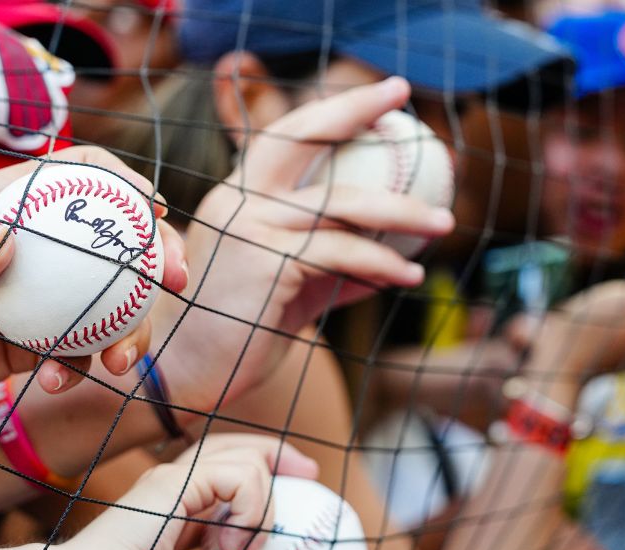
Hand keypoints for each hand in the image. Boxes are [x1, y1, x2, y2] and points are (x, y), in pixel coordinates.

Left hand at [0, 145, 188, 398]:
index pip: (77, 174)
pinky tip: (58, 384)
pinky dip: (80, 367)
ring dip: (127, 329)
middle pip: (111, 240)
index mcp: (5, 206)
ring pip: (107, 301)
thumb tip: (4, 240)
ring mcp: (36, 296)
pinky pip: (77, 350)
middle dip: (153, 258)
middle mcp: (30, 246)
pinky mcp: (31, 342)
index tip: (155, 212)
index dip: (124, 183)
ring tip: (118, 363)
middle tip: (171, 285)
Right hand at [36, 435, 318, 549]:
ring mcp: (170, 483)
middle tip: (311, 478)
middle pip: (233, 451)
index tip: (299, 508)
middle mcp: (170, 495)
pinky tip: (240, 549)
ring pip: (241, 457)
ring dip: (267, 501)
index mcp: (170, 524)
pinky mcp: (172, 480)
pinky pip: (237, 476)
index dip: (261, 489)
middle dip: (277, 454)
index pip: (222, 488)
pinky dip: (253, 508)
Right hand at [170, 77, 450, 409]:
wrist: (182, 375)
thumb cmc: (232, 334)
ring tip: (442, 222)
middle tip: (405, 102)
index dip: (333, 112)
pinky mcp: (266, 263)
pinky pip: (340, 253)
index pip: (285, 137)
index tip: (381, 98)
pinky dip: (382, 262)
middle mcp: (238, 201)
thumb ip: (330, 266)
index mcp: (237, 198)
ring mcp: (249, 228)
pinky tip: (411, 274)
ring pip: (339, 202)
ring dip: (401, 210)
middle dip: (357, 109)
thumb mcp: (287, 289)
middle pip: (303, 137)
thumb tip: (393, 260)